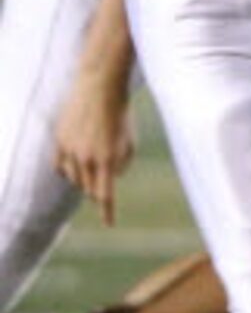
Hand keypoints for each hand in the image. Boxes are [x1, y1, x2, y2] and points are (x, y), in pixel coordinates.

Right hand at [52, 80, 134, 226]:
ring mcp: (70, 151)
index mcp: (108, 160)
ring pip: (75, 179)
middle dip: (98, 189)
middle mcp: (86, 159)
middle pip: (90, 189)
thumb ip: (122, 163)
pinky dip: (69, 169)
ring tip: (94, 161)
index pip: (106, 195)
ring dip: (84, 178)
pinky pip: (60, 167)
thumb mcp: (130, 141)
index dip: (107, 211)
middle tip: (104, 179)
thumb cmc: (121, 114)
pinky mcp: (59, 142)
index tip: (109, 224)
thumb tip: (111, 179)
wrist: (99, 88)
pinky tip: (76, 164)